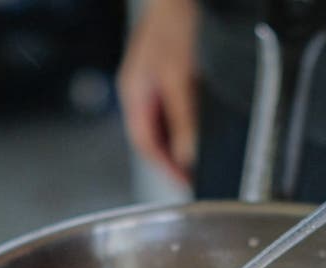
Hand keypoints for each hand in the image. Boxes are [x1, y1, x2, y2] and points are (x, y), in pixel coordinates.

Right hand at [118, 0, 197, 183]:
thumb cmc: (171, 27)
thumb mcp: (179, 78)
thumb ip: (183, 119)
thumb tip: (187, 153)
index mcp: (134, 96)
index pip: (145, 144)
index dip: (163, 167)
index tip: (180, 182)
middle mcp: (137, 95)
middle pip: (150, 139)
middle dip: (168, 162)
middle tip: (187, 179)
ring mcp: (147, 88)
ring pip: (159, 128)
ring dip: (173, 147)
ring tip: (190, 165)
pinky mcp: (160, 81)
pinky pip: (167, 114)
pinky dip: (178, 130)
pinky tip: (189, 136)